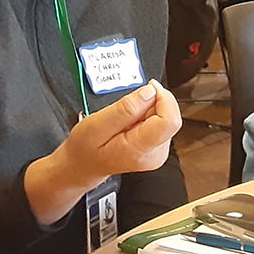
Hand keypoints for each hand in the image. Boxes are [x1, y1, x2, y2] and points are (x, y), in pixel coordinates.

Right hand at [24, 79, 181, 224]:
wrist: (83, 165)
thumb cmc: (86, 149)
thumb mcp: (96, 125)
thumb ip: (124, 109)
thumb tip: (150, 92)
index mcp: (140, 149)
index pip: (170, 121)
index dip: (163, 98)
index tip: (148, 88)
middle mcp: (155, 154)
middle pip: (169, 116)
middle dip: (151, 103)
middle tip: (127, 110)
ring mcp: (159, 152)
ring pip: (166, 116)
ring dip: (148, 110)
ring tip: (125, 119)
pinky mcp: (159, 146)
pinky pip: (161, 121)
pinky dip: (147, 116)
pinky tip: (130, 124)